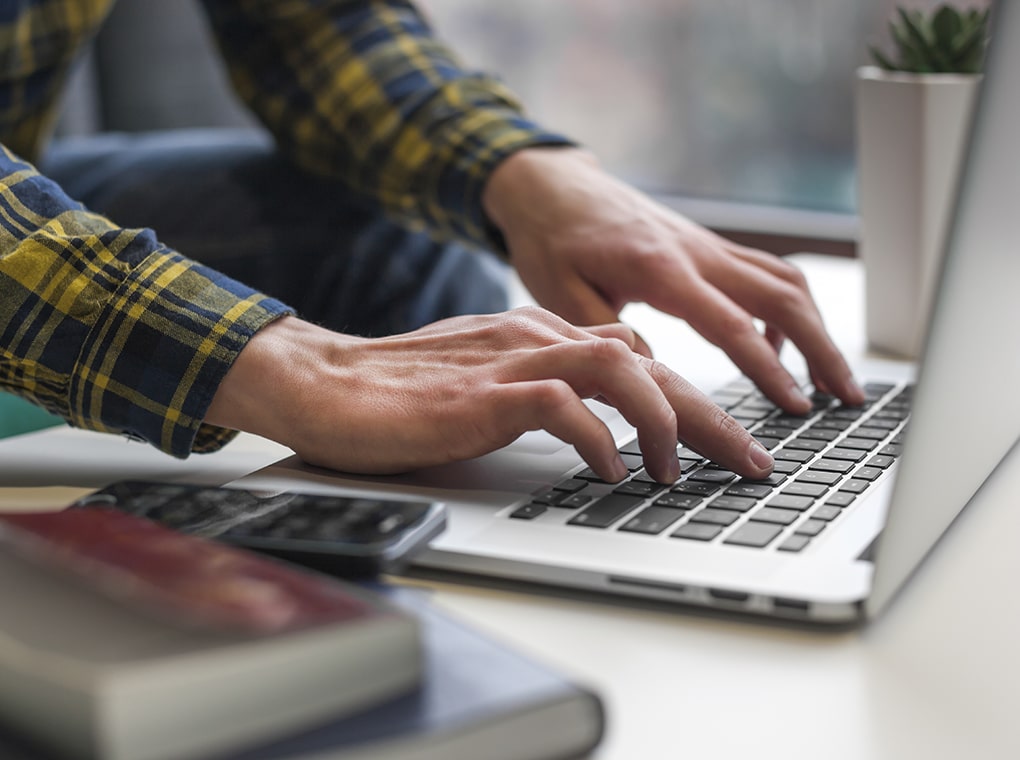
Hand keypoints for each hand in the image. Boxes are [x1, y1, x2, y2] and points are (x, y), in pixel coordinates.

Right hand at [205, 312, 773, 482]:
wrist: (324, 383)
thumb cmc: (399, 394)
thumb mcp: (486, 386)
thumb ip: (539, 391)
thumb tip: (593, 421)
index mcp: (536, 334)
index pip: (635, 355)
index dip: (688, 397)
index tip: (721, 441)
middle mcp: (533, 337)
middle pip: (646, 362)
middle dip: (708, 414)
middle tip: (749, 461)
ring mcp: (508, 360)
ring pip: (618, 368)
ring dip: (663, 420)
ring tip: (681, 471)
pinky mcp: (480, 394)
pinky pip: (560, 405)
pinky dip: (598, 439)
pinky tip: (612, 472)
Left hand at [482, 148, 864, 412]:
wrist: (551, 185)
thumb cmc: (551, 239)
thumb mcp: (561, 297)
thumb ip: (609, 340)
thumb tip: (655, 381)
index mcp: (660, 269)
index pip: (732, 325)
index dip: (769, 369)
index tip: (796, 406)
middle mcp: (696, 252)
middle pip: (783, 297)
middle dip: (823, 348)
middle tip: (845, 396)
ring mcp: (707, 245)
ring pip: (785, 280)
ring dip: (817, 328)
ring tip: (832, 377)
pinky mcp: (706, 246)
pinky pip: (764, 273)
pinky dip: (786, 309)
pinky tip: (777, 344)